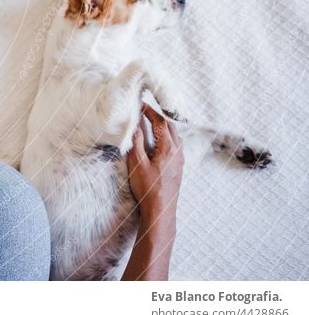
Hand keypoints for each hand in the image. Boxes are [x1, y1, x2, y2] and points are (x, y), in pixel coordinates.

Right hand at [127, 104, 184, 221]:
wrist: (161, 210)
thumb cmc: (148, 188)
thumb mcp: (137, 163)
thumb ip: (137, 142)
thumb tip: (135, 126)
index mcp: (168, 148)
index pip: (160, 123)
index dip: (150, 111)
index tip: (141, 104)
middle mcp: (178, 152)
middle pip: (170, 126)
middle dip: (158, 116)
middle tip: (145, 110)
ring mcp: (180, 160)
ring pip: (174, 136)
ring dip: (163, 126)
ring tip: (151, 122)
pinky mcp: (178, 167)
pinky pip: (175, 145)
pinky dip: (166, 136)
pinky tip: (158, 141)